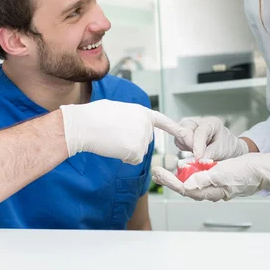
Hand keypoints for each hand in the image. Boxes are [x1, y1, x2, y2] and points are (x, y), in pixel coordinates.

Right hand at [60, 99, 186, 164]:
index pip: (162, 121)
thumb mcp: (118, 109)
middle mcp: (147, 125)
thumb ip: (131, 118)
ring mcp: (143, 138)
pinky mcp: (137, 150)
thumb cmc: (95, 116)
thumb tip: (130, 126)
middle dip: (132, 143)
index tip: (184, 134)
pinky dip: (123, 158)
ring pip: (138, 152)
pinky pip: (133, 160)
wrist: (85, 125)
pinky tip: (113, 148)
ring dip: (126, 151)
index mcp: (142, 112)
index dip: (173, 128)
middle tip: (114, 135)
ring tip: (112, 139)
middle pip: (145, 141)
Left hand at [152, 150, 269, 201]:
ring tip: (165, 171)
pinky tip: (185, 168)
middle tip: (156, 172)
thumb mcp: (225, 173)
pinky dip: (190, 173)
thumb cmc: (248, 171)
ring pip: (192, 183)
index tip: (159, 173)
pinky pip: (201, 178)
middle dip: (170, 181)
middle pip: (186, 188)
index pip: (186, 189)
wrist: (264, 169)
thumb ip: (205, 179)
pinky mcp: (219, 178)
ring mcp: (216, 185)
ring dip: (178, 177)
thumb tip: (186, 185)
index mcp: (213, 192)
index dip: (170, 182)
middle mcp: (212, 191)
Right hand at [173, 117, 248, 160]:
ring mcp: (190, 127)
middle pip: (185, 127)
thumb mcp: (222, 150)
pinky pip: (178, 141)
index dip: (197, 145)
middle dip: (188, 142)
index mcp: (211, 123)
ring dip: (186, 146)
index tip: (198, 157)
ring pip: (179, 134)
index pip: (200, 131)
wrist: (227, 148)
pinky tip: (193, 150)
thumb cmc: (226, 146)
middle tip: (197, 154)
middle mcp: (198, 122)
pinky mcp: (184, 134)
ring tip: (197, 152)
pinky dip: (183, 148)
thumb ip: (211, 153)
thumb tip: (199, 159)